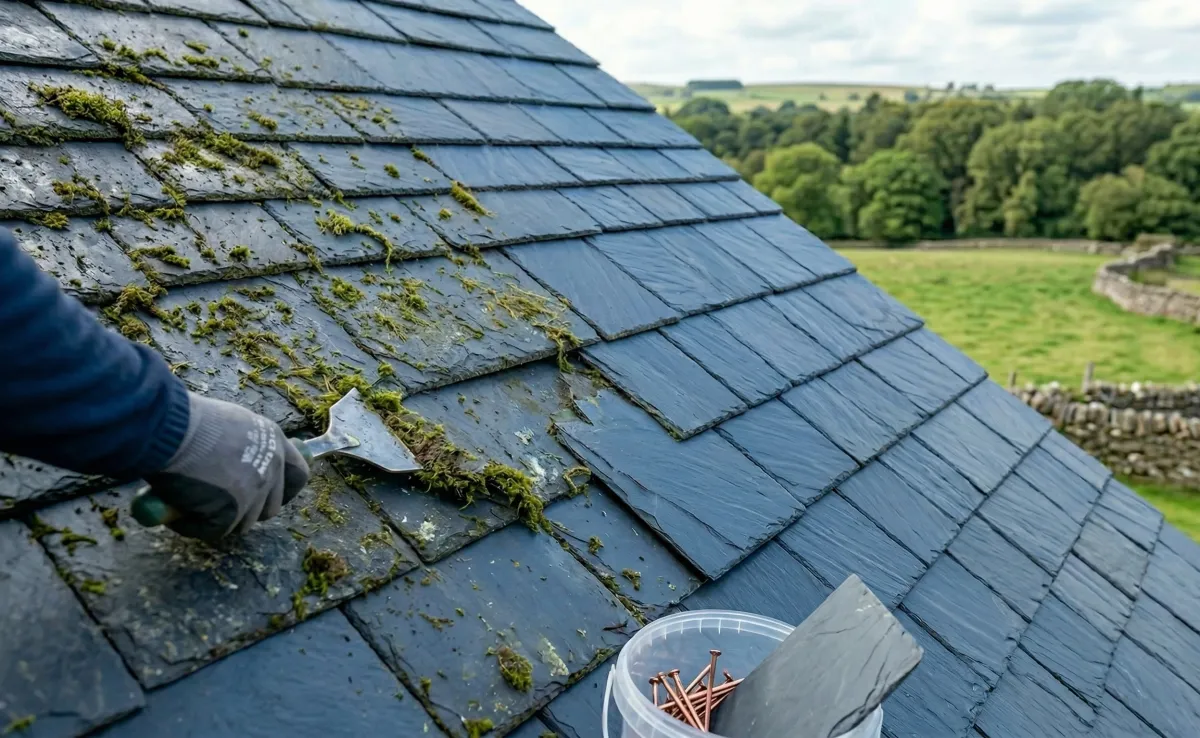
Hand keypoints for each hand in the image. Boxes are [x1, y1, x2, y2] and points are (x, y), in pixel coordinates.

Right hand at [142, 393, 309, 541]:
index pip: (298, 475)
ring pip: (243, 523)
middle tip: (219, 504)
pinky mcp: (231, 512)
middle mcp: (271, 469)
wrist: (171, 430)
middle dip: (247, 511)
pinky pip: (215, 531)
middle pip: (270, 508)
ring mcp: (254, 493)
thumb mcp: (234, 425)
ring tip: (193, 503)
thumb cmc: (191, 422)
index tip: (264, 494)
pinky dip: (195, 526)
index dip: (282, 490)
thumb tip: (239, 464)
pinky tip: (179, 512)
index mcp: (276, 443)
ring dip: (219, 519)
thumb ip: (247, 446)